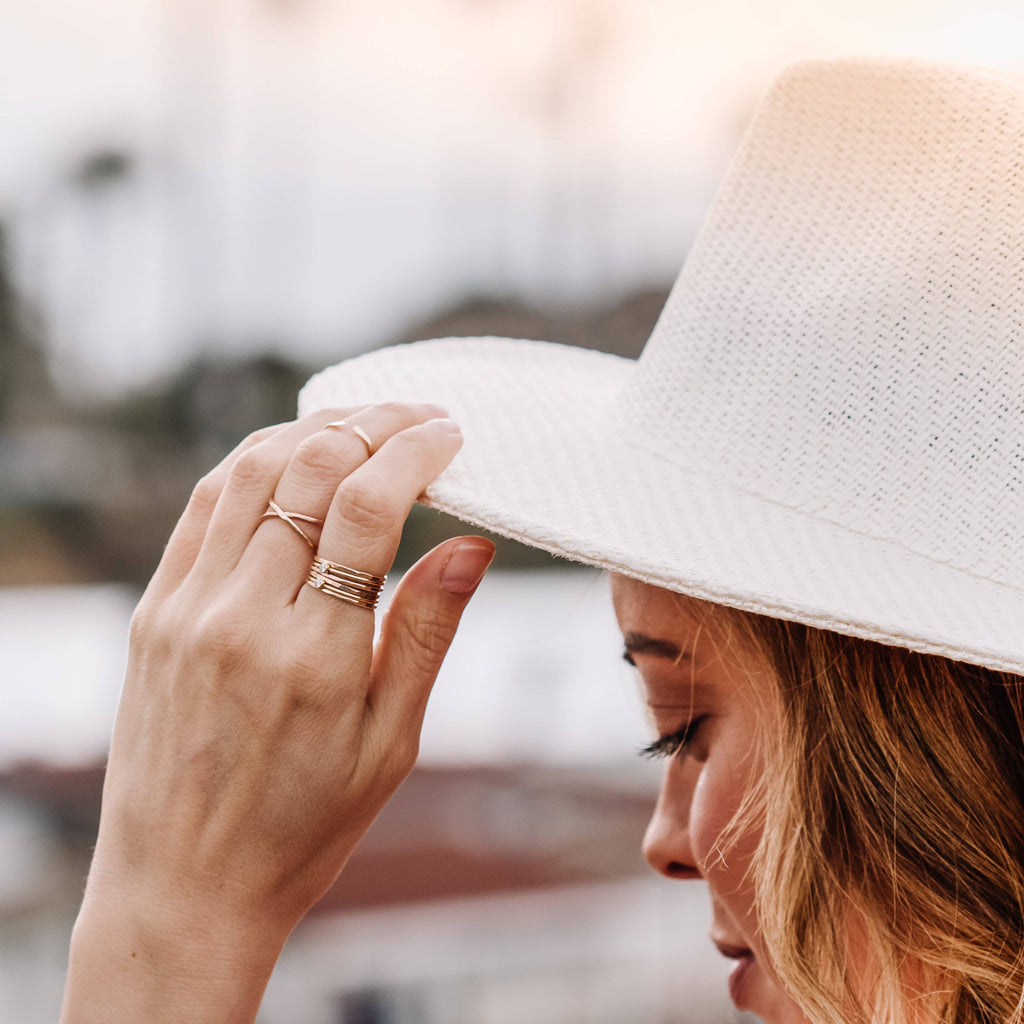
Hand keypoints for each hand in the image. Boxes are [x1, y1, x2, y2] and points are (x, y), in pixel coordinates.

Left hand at [61, 404, 494, 1022]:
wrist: (184, 886)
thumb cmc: (303, 825)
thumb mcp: (389, 743)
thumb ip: (427, 632)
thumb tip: (472, 545)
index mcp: (314, 659)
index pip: (367, 508)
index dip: (415, 451)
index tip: (450, 433)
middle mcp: (241, 620)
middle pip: (309, 470)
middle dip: (374, 423)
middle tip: (419, 415)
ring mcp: (186, 611)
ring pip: (251, 471)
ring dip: (314, 429)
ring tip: (365, 423)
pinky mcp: (154, 612)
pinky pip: (204, 506)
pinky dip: (255, 462)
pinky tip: (294, 455)